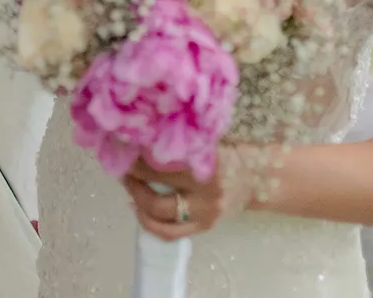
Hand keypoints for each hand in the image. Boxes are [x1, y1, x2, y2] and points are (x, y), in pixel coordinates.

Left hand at [123, 150, 252, 240]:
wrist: (252, 175)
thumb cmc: (219, 152)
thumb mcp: (198, 142)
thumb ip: (171, 144)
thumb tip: (133, 141)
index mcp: (203, 170)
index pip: (158, 169)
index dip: (134, 162)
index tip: (120, 152)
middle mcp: (204, 197)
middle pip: (157, 202)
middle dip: (134, 186)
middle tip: (123, 171)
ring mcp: (204, 216)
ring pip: (161, 221)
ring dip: (139, 205)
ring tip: (129, 188)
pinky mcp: (202, 227)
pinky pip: (169, 233)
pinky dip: (150, 222)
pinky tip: (139, 207)